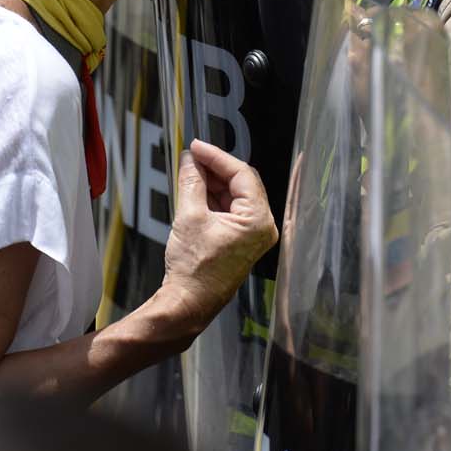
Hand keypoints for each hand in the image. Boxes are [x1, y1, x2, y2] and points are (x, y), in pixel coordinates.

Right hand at [155, 141, 277, 338]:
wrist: (187, 303)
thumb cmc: (194, 270)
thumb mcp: (189, 216)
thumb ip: (192, 181)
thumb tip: (190, 160)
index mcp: (258, 220)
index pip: (242, 174)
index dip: (217, 157)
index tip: (197, 147)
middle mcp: (262, 227)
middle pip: (241, 184)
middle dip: (215, 169)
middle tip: (192, 157)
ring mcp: (253, 236)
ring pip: (235, 196)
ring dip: (213, 183)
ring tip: (190, 171)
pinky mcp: (241, 242)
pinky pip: (231, 211)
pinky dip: (214, 199)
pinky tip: (196, 189)